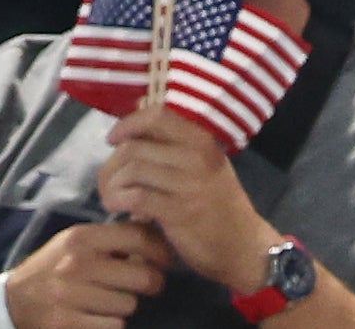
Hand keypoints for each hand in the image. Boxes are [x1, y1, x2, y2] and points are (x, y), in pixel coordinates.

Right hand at [0, 221, 173, 328]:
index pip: (138, 236)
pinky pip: (115, 326)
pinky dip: (110, 324)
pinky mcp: (68, 322)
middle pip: (144, 276)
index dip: (161, 250)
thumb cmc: (54, 270)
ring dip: (124, 307)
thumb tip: (153, 227)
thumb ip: (111, 239)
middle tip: (143, 285)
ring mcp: (71, 294)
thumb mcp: (74, 244)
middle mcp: (76, 263)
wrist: (14, 301)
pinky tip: (95, 317)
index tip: (165, 260)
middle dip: (150, 284)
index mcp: (80, 238)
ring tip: (106, 301)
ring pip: (130, 305)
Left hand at [98, 105, 275, 290]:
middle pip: (135, 147)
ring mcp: (191, 185)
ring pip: (132, 170)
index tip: (113, 139)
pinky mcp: (182, 212)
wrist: (245, 248)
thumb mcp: (203, 163)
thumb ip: (173, 140)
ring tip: (110, 196)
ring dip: (111, 184)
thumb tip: (138, 105)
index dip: (128, 123)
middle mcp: (198, 157)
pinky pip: (136, 196)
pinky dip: (118, 200)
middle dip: (113, 164)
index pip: (157, 115)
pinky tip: (117, 207)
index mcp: (202, 141)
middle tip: (108, 181)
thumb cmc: (217, 204)